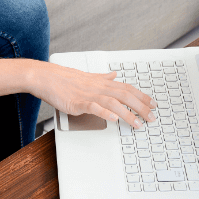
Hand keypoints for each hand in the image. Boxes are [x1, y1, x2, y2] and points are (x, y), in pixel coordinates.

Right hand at [28, 62, 156, 128]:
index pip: (127, 88)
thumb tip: (113, 75)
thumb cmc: (63, 78)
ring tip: (137, 124)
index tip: (153, 104)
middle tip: (152, 118)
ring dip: (128, 114)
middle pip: (125, 96)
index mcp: (101, 82)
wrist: (45, 77)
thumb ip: (102, 77)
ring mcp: (88, 95)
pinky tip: (113, 119)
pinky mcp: (77, 102)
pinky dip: (105, 112)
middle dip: (141, 107)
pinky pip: (94, 107)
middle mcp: (98, 88)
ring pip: (113, 103)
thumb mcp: (87, 76)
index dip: (142, 96)